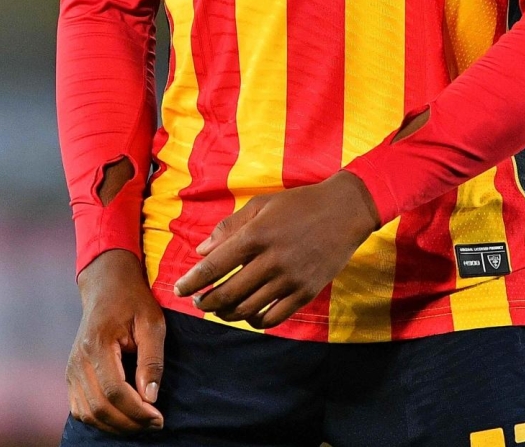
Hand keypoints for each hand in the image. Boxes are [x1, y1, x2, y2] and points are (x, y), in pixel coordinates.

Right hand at [68, 249, 165, 433]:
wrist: (107, 285)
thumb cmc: (133, 300)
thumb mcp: (152, 323)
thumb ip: (152, 360)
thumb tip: (150, 396)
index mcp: (97, 345)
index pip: (114, 391)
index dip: (136, 411)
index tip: (159, 417)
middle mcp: (78, 360)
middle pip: (99, 407)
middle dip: (129, 422)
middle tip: (155, 424)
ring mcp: (71, 369)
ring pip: (87, 413)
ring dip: (115, 425)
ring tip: (141, 423)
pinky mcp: (72, 375)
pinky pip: (80, 408)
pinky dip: (100, 420)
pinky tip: (122, 417)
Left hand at [171, 171, 381, 329]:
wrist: (345, 211)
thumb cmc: (298, 204)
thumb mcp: (261, 205)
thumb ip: (229, 228)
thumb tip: (201, 252)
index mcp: (256, 235)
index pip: (214, 267)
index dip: (192, 281)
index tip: (179, 290)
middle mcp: (271, 260)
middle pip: (227, 293)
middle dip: (206, 302)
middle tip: (199, 302)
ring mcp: (290, 279)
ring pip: (248, 309)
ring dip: (227, 314)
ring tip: (220, 310)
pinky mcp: (306, 292)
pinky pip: (274, 317)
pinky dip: (256, 321)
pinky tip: (249, 314)